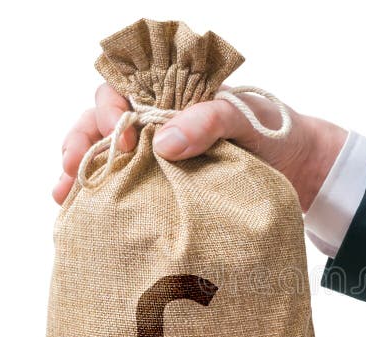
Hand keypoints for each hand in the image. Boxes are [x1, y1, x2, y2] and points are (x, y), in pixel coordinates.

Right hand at [56, 84, 346, 210]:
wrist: (303, 170)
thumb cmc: (275, 132)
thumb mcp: (244, 117)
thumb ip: (207, 120)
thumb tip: (161, 143)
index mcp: (173, 99)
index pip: (124, 93)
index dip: (109, 110)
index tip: (118, 132)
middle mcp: (161, 126)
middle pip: (105, 126)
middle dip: (80, 144)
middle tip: (67, 169)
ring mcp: (164, 159)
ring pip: (111, 160)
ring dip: (83, 174)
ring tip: (62, 197)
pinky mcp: (171, 190)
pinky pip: (131, 189)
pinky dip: (106, 199)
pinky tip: (85, 214)